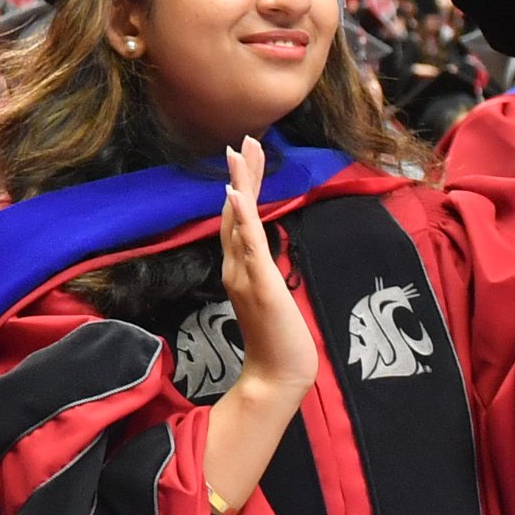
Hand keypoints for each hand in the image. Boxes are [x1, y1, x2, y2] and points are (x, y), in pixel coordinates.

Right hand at [217, 139, 320, 413]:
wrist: (277, 373)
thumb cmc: (279, 339)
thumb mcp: (272, 296)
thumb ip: (264, 271)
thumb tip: (264, 251)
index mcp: (239, 268)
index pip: (238, 219)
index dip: (241, 186)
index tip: (246, 157)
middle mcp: (235, 266)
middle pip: (235, 212)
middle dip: (241, 174)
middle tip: (243, 141)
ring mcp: (245, 274)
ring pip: (239, 220)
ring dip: (240, 184)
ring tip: (239, 153)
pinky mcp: (260, 283)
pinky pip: (248, 244)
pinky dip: (241, 217)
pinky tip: (236, 195)